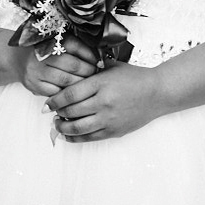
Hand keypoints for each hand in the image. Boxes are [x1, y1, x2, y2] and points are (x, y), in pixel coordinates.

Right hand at [15, 34, 98, 97]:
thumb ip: (77, 47)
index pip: (76, 46)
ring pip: (65, 81)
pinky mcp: (33, 85)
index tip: (99, 62)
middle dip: (88, 71)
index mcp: (51, 41)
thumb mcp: (58, 42)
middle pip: (73, 65)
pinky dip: (67, 93)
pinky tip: (74, 92)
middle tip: (96, 74)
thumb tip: (100, 57)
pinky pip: (56, 92)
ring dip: (80, 83)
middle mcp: (42, 55)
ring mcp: (37, 71)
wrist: (17, 58)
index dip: (91, 55)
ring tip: (88, 84)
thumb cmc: (44, 51)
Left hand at [46, 61, 163, 141]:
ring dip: (63, 128)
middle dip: (57, 113)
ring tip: (58, 124)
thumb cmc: (135, 77)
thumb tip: (69, 72)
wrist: (158, 92)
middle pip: (71, 111)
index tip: (47, 104)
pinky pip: (90, 137)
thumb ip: (91, 69)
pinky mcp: (114, 131)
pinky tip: (69, 135)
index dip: (54, 101)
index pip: (70, 94)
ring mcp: (109, 119)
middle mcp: (103, 102)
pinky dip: (76, 138)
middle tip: (51, 113)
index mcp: (101, 84)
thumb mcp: (112, 67)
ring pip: (78, 128)